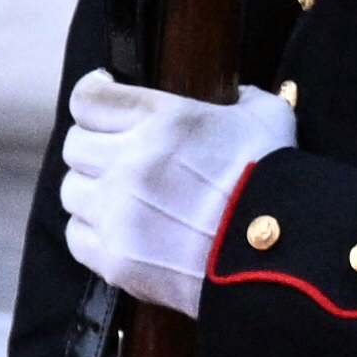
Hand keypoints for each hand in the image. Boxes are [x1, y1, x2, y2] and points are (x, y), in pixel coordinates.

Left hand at [59, 70, 294, 316]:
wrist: (284, 261)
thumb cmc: (279, 184)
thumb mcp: (268, 118)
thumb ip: (241, 98)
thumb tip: (235, 96)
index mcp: (162, 119)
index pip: (89, 98)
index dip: (94, 95)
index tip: (102, 98)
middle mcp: (130, 161)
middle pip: (76, 144)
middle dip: (95, 145)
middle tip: (116, 152)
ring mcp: (118, 212)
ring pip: (72, 191)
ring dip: (93, 190)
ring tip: (119, 196)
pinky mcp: (116, 258)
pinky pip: (79, 236)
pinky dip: (94, 231)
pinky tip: (120, 229)